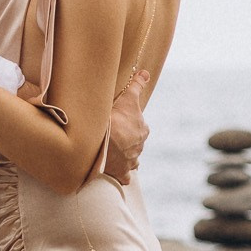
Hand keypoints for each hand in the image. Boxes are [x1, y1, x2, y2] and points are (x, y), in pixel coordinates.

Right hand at [98, 62, 150, 183]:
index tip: (119, 123)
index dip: (128, 124)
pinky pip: (125, 177)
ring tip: (114, 154)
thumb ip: (137, 85)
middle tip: (113, 137)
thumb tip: (146, 73)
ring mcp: (131, 161)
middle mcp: (140, 146)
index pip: (138, 127)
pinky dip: (122, 175)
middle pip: (134, 143)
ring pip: (132, 160)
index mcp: (142, 130)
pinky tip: (116, 173)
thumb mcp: (128, 98)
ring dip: (125, 157)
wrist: (104, 141)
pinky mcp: (122, 172)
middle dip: (126, 141)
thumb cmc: (116, 118)